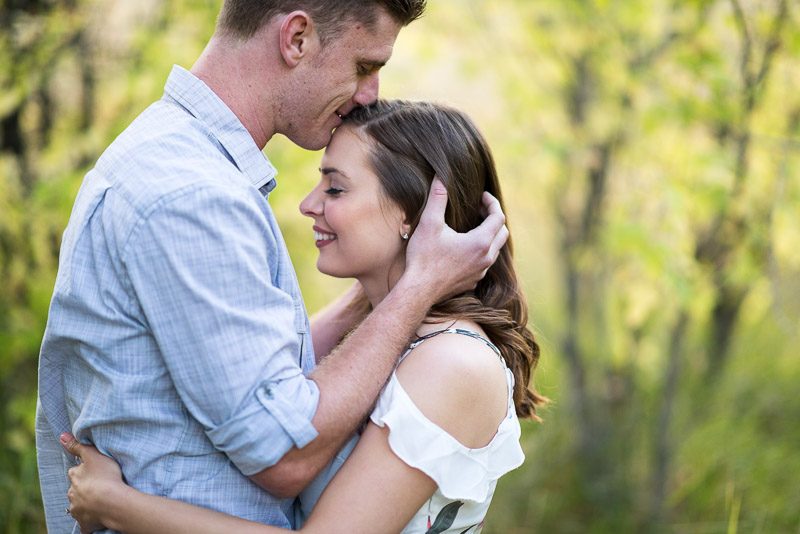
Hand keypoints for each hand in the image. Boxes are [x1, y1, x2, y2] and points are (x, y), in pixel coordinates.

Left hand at [60, 433, 123, 533]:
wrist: (111, 502)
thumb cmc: (105, 476)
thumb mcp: (93, 455)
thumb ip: (77, 446)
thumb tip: (61, 436)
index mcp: (74, 477)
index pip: (75, 472)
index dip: (84, 472)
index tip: (94, 472)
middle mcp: (72, 494)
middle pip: (76, 490)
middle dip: (83, 489)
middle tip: (99, 486)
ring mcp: (77, 510)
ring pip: (79, 506)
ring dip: (86, 504)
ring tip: (100, 501)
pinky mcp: (85, 524)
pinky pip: (86, 523)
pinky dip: (90, 521)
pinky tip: (96, 518)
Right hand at [404, 178, 507, 300]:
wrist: (418, 290)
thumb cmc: (424, 257)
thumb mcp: (429, 223)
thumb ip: (437, 198)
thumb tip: (441, 177)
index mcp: (480, 242)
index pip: (499, 217)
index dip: (492, 203)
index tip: (481, 196)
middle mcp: (486, 258)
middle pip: (502, 233)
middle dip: (494, 218)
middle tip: (479, 209)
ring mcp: (480, 272)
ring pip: (494, 249)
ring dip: (488, 235)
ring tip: (473, 226)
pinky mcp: (472, 282)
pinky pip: (484, 263)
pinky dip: (480, 250)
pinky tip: (464, 247)